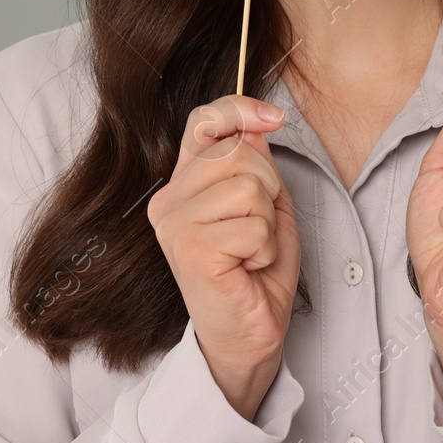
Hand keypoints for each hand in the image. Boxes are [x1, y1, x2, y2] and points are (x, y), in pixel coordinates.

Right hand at [147, 96, 299, 420]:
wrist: (248, 333)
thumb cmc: (256, 270)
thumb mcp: (264, 204)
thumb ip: (255, 164)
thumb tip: (255, 128)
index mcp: (184, 182)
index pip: (204, 122)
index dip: (239, 109)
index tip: (274, 118)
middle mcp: (168, 199)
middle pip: (238, 153)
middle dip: (268, 187)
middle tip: (259, 227)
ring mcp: (173, 224)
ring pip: (249, 187)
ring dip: (267, 223)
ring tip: (251, 251)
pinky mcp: (189, 249)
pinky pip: (253, 226)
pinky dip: (265, 249)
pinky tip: (247, 268)